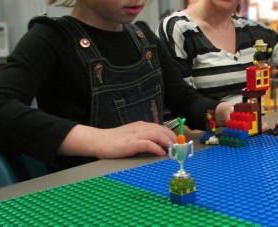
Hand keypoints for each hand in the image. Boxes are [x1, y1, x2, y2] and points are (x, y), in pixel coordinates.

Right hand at [60, 121, 176, 158]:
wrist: (98, 140)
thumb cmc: (115, 140)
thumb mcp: (132, 136)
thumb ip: (144, 138)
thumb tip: (159, 145)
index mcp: (142, 125)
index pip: (161, 127)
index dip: (171, 134)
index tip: (178, 143)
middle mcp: (140, 127)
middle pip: (162, 129)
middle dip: (173, 138)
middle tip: (179, 148)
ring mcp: (135, 135)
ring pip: (157, 134)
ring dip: (167, 142)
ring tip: (173, 149)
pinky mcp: (130, 144)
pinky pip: (147, 143)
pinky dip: (156, 147)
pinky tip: (161, 153)